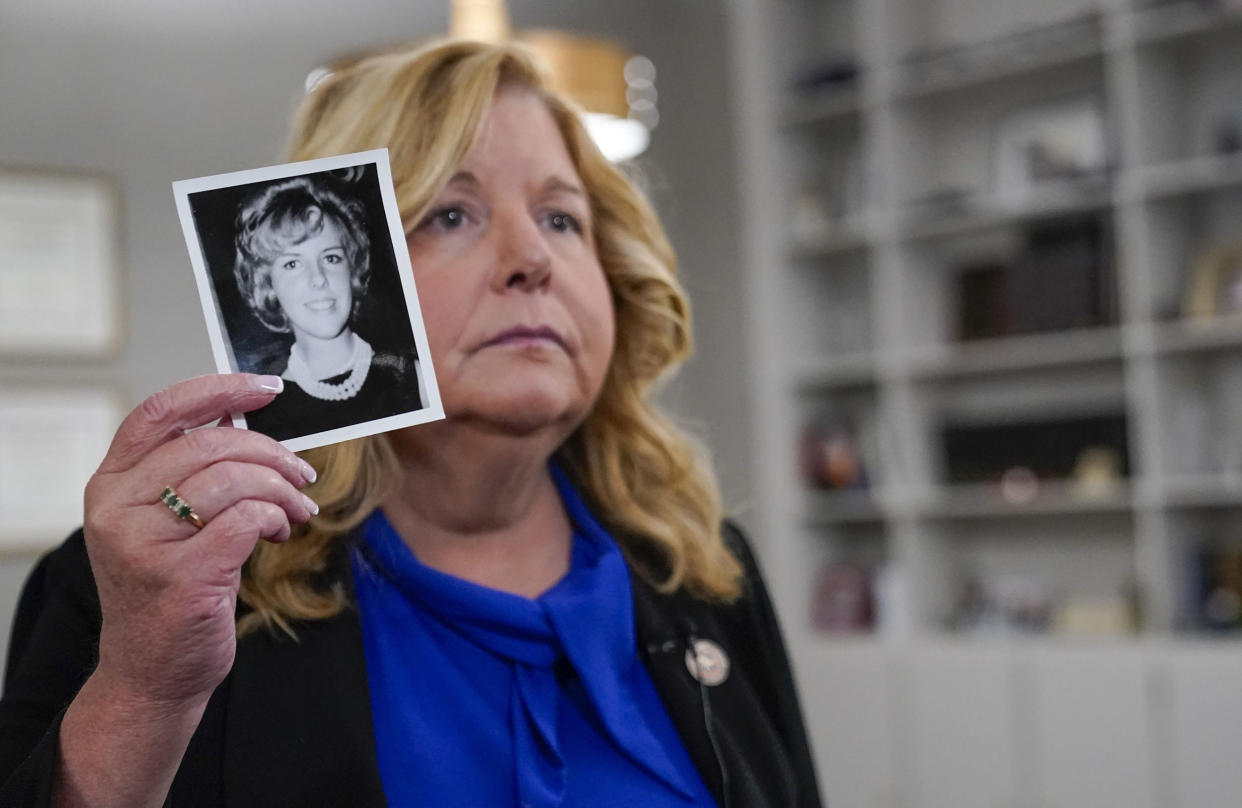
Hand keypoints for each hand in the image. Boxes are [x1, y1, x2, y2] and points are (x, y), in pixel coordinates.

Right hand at [81, 373, 316, 709]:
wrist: (153, 673)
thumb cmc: (169, 590)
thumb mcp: (164, 523)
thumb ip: (191, 474)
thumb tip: (248, 423)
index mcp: (110, 485)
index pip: (160, 413)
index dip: (218, 390)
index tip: (266, 389)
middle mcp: (117, 509)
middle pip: (211, 445)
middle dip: (271, 454)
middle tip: (301, 476)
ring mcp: (145, 544)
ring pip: (234, 480)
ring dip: (280, 491)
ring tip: (293, 511)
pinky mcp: (181, 575)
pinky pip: (248, 519)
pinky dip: (275, 518)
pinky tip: (278, 532)